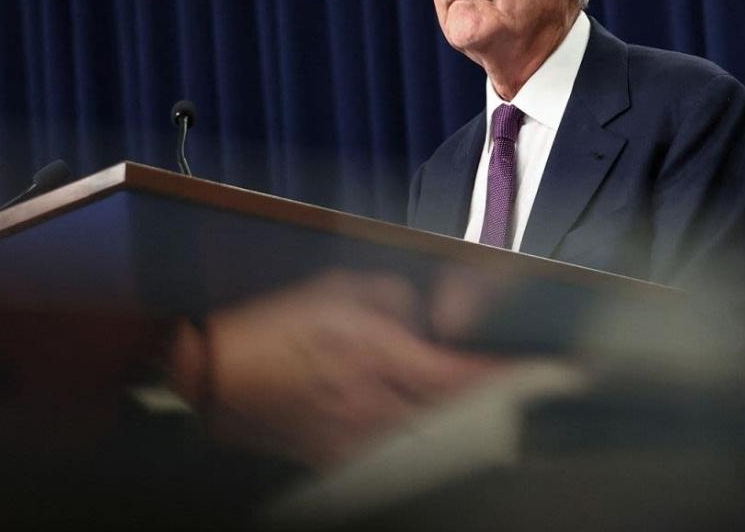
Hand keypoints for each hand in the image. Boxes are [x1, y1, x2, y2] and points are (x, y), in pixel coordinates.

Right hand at [171, 269, 501, 467]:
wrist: (212, 374)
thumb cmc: (274, 325)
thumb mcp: (337, 289)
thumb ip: (393, 297)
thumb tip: (426, 313)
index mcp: (376, 359)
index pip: (455, 376)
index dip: (498, 375)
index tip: (532, 369)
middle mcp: (372, 407)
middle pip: (448, 414)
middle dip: (480, 398)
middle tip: (504, 380)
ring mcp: (355, 439)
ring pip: (424, 434)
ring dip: (448, 416)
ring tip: (464, 397)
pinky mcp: (337, 456)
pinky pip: (391, 448)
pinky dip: (412, 430)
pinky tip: (412, 414)